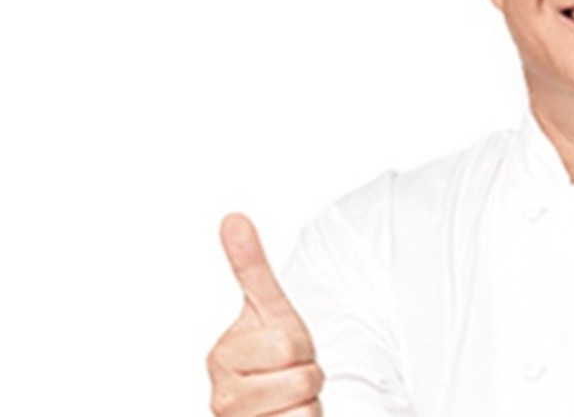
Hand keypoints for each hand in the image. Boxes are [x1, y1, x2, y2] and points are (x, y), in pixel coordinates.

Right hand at [207, 213, 323, 415]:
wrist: (274, 400)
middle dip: (308, 372)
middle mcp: (223, 397)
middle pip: (304, 378)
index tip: (283, 347)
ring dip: (310, 402)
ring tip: (291, 397)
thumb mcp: (269, 307)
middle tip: (290, 372)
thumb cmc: (271, 354)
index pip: (288, 345)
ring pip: (307, 410)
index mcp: (222, 357)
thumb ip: (250, 266)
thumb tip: (233, 218)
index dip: (299, 344)